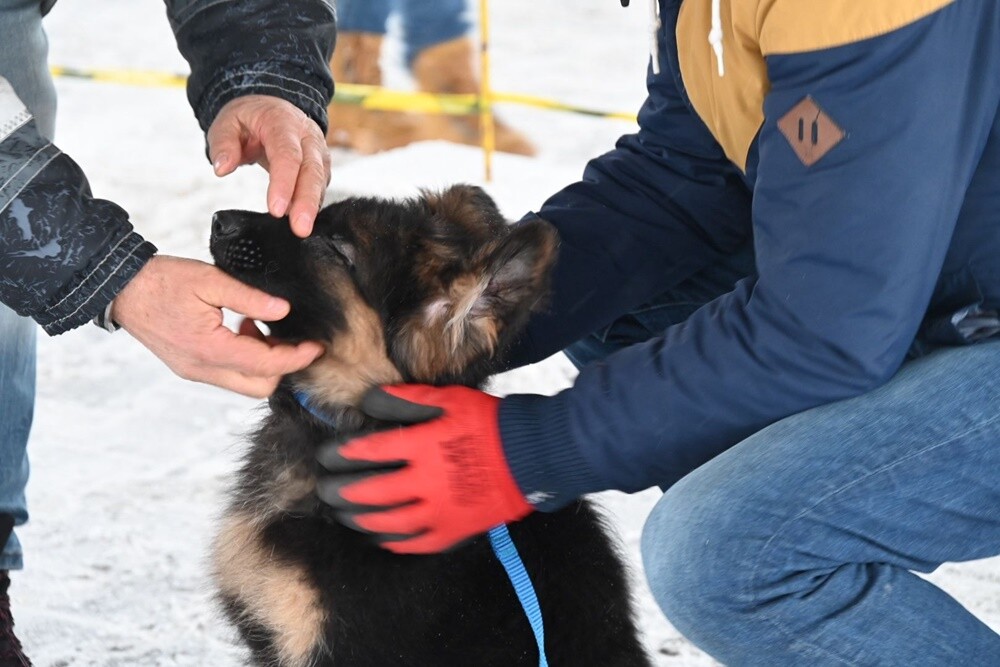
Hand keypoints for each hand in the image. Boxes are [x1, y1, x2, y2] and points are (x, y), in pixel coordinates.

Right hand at [112, 255, 323, 397]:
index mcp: (209, 349)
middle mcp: (202, 369)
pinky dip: (245, 359)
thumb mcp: (209, 280)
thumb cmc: (160, 282)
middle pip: (259, 387)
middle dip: (282, 366)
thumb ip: (249, 298)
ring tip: (261, 328)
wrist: (120, 289)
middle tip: (290, 337)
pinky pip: (228, 374)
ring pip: (244, 383)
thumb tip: (282, 310)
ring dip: (263, 362)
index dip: (296, 358)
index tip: (316, 347)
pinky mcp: (190, 367)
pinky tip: (243, 329)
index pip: (266, 366)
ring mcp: (195, 371)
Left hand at [207, 95, 330, 237]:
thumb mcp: (226, 123)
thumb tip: (222, 168)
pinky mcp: (321, 165)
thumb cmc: (249, 118)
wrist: (270, 107)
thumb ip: (223, 144)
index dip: (284, 183)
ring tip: (301, 229)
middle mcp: (307, 136)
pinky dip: (312, 203)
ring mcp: (318, 151)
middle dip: (306, 201)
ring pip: (320, 180)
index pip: (288, 154)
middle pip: (312, 170)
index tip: (276, 209)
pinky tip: (302, 219)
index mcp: (283, 122)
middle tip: (300, 229)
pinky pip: (320, 185)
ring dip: (312, 206)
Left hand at [315, 384, 532, 554]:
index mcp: (424, 447)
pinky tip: (377, 536)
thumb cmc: (488, 423)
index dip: (342, 454)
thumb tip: (368, 400)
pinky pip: (413, 543)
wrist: (531, 456)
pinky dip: (390, 541)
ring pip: (386, 523)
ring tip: (342, 513)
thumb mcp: (448, 400)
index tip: (325, 456)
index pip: (370, 452)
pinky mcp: (452, 531)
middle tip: (324, 489)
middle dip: (340, 491)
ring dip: (358, 519)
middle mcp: (427, 483)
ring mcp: (439, 512)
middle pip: (370, 493)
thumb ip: (406, 400)